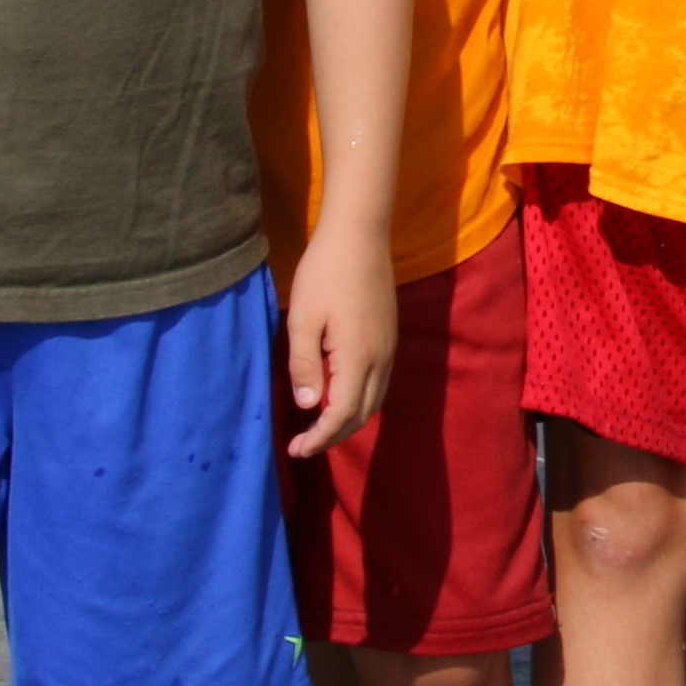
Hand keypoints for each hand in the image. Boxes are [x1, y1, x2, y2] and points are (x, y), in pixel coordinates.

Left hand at [283, 224, 397, 458]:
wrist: (360, 235)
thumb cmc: (325, 273)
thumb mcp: (303, 319)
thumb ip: (305, 365)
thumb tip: (309, 406)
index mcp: (357, 357)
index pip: (341, 414)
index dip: (319, 438)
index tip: (296, 450)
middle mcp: (380, 359)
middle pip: (362, 414)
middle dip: (334, 436)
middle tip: (303, 444)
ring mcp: (389, 348)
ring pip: (374, 400)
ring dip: (348, 420)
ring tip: (319, 426)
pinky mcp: (389, 337)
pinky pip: (379, 383)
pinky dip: (359, 400)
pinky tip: (338, 394)